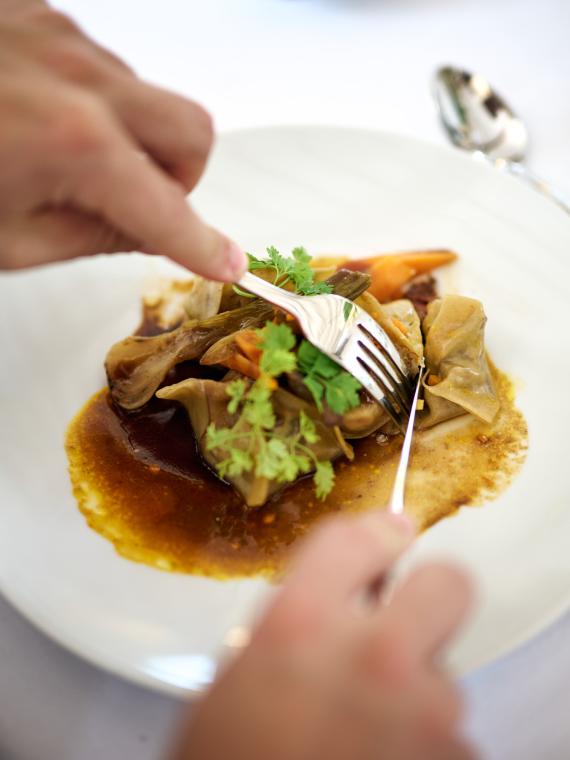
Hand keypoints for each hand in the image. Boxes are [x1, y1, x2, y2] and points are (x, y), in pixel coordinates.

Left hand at [0, 0, 244, 278]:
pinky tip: (36, 121)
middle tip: (135, 205)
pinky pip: (101, 68)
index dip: (203, 246)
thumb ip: (92, 236)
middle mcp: (80, 77)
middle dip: (180, 179)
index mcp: (74, 144)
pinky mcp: (35, 13)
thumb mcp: (7, 241)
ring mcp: (58, 34)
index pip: (169, 210)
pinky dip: (93, 106)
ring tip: (57, 162)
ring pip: (147, 99)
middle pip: (192, 133)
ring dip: (130, 141)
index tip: (227, 262)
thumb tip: (147, 228)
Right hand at [171, 513, 474, 759]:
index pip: (356, 539)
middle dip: (429, 594)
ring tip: (367, 740)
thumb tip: (330, 604)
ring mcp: (425, 717)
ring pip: (444, 678)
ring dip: (416, 699)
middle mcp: (375, 658)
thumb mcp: (232, 686)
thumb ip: (287, 629)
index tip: (389, 532)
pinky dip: (425, 751)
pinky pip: (452, 739)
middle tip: (405, 623)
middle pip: (447, 583)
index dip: (376, 531)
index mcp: (302, 627)